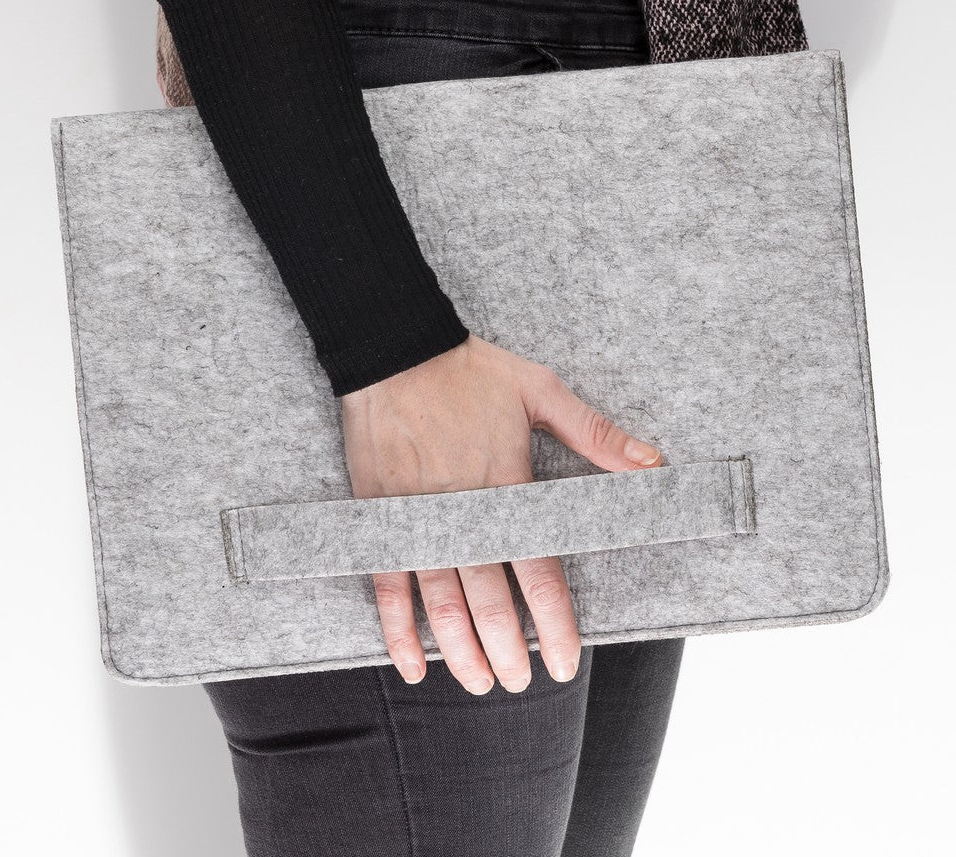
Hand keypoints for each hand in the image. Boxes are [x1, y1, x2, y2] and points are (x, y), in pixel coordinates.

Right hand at [340, 334, 661, 694]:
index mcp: (507, 489)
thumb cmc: (469, 370)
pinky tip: (409, 662)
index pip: (539, 574)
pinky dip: (396, 627)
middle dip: (509, 651)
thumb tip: (653, 461)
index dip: (555, 626)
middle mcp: (464, 516)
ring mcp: (418, 521)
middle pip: (489, 603)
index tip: (566, 661)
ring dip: (460, 650)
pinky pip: (387, 582)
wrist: (395, 351)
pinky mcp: (381, 517)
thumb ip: (595, 433)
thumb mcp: (540, 390)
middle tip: (522, 682)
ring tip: (478, 683)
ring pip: (440, 604)